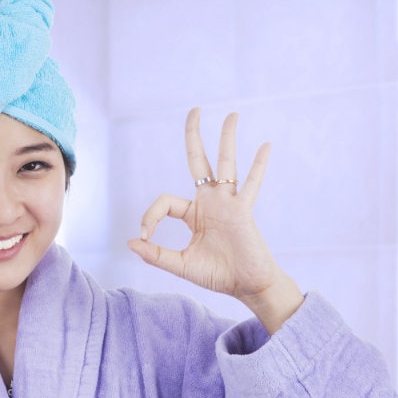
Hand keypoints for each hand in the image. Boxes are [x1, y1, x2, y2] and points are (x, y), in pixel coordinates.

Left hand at [127, 108, 302, 332]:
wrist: (247, 287)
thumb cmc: (217, 275)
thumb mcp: (180, 265)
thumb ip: (155, 254)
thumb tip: (132, 241)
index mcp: (193, 213)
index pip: (165, 202)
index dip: (150, 215)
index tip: (146, 236)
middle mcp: (210, 202)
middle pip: (199, 162)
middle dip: (194, 136)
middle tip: (194, 110)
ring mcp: (228, 203)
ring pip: (225, 165)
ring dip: (227, 139)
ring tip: (232, 115)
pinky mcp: (243, 211)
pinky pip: (251, 185)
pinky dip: (258, 166)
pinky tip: (265, 145)